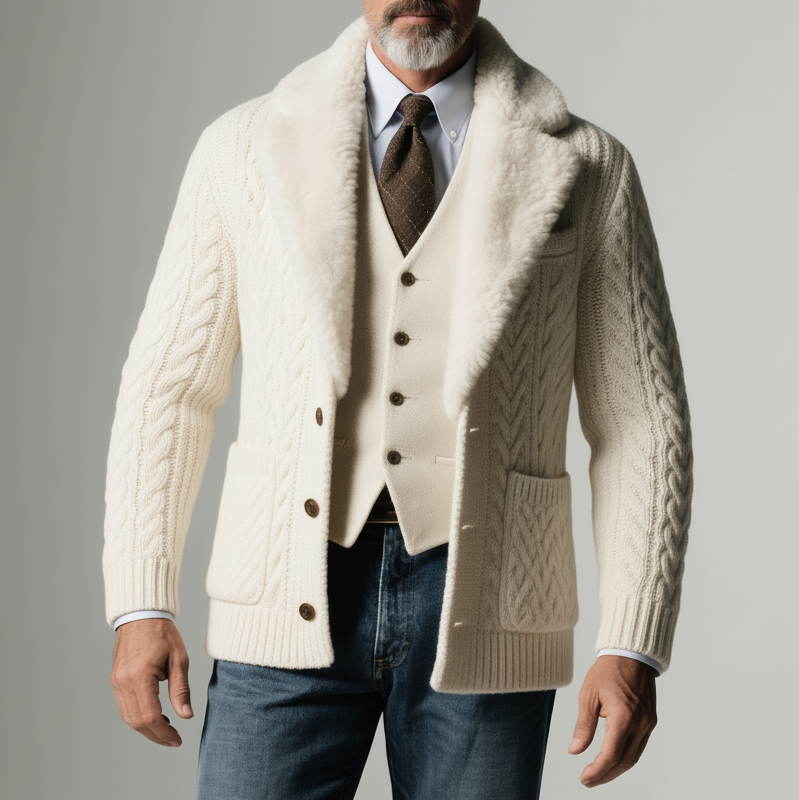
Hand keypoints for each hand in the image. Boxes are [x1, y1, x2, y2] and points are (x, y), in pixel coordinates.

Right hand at [110, 617, 193, 746]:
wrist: (141, 615)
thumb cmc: (162, 633)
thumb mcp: (179, 659)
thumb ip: (181, 690)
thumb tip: (186, 715)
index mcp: (140, 676)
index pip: (150, 716)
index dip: (164, 733)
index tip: (177, 740)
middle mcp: (124, 682)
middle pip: (136, 722)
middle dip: (155, 735)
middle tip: (173, 740)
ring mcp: (116, 682)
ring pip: (128, 717)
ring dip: (146, 728)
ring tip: (166, 729)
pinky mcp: (115, 680)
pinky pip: (124, 706)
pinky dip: (138, 716)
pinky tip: (154, 716)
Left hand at [567, 655, 657, 786]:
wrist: (631, 654)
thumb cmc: (608, 671)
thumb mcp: (588, 695)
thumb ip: (583, 726)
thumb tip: (575, 751)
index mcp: (623, 717)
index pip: (610, 755)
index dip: (597, 771)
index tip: (584, 779)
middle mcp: (640, 724)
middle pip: (624, 762)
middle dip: (606, 775)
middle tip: (589, 780)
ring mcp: (648, 723)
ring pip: (633, 757)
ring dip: (616, 768)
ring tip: (599, 773)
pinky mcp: (650, 721)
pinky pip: (639, 746)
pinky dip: (625, 756)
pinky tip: (613, 758)